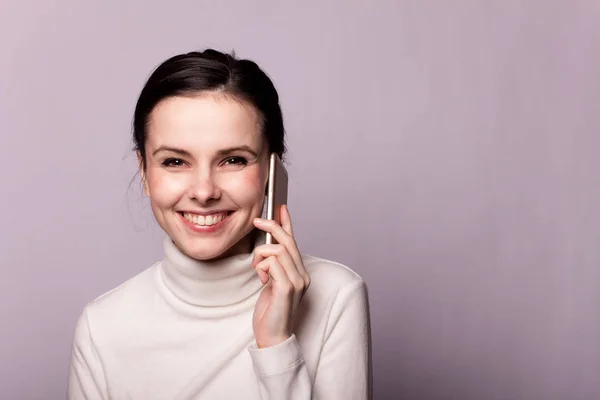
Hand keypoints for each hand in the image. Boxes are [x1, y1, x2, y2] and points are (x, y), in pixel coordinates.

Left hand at [251, 205, 310, 347]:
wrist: (272, 336)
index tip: (280, 208)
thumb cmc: (269, 312)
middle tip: (257, 222)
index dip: (287, 224)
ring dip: (260, 257)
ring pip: (277, 251)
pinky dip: (262, 268)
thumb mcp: (270, 283)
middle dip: (271, 227)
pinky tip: (262, 280)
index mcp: (299, 272)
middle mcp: (302, 275)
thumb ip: (272, 267)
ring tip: (258, 272)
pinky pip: (273, 264)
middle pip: (287, 242)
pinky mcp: (287, 288)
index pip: (294, 242)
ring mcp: (297, 281)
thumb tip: (267, 249)